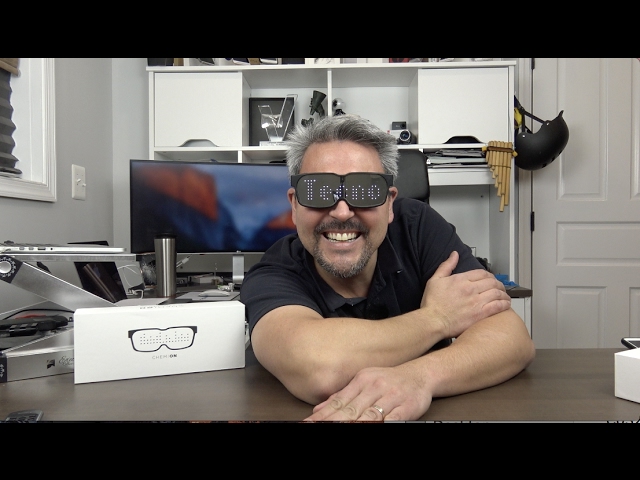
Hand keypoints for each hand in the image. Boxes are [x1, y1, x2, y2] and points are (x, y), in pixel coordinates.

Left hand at [304, 364, 431, 421]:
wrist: (420, 374)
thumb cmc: (389, 381)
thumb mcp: (364, 382)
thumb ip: (343, 395)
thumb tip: (318, 409)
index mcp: (361, 381)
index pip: (338, 402)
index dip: (323, 415)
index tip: (309, 423)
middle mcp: (374, 387)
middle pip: (351, 410)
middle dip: (334, 422)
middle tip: (318, 428)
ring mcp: (391, 397)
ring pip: (370, 414)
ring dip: (357, 424)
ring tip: (342, 430)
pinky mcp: (407, 406)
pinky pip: (394, 417)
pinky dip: (385, 423)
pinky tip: (379, 426)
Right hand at [421, 251, 510, 338]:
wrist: (432, 321)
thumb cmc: (432, 302)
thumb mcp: (435, 280)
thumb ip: (446, 266)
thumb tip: (455, 254)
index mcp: (461, 279)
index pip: (482, 273)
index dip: (489, 275)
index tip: (491, 280)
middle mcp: (471, 288)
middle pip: (492, 282)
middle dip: (498, 284)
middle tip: (500, 288)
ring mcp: (476, 302)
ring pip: (497, 293)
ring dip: (503, 294)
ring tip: (505, 296)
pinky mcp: (480, 314)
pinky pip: (498, 306)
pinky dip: (504, 304)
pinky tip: (506, 304)